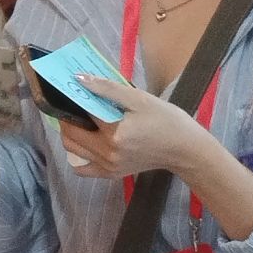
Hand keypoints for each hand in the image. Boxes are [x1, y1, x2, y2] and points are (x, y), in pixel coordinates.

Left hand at [59, 76, 211, 184]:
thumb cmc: (166, 120)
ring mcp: (108, 166)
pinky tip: (85, 141)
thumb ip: (107, 88)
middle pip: (71, 134)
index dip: (73, 98)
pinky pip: (82, 168)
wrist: (185, 149)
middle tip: (73, 104)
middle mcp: (108, 153)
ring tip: (79, 120)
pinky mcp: (112, 174)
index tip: (70, 89)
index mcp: (115, 133)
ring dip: (69, 133)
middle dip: (67, 116)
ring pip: (73, 150)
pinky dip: (77, 155)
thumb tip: (79, 78)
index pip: (82, 112)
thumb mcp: (139, 99)